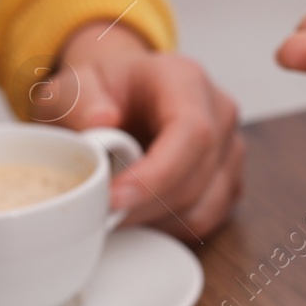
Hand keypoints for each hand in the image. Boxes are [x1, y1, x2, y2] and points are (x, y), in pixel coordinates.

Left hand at [34, 23, 242, 238]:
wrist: (121, 93)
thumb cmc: (105, 88)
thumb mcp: (76, 84)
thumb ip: (82, 100)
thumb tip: (100, 123)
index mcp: (185, 80)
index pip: (191, 132)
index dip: (157, 173)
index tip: (115, 198)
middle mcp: (218, 112)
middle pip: (196, 176)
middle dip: (144, 204)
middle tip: (99, 209)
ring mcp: (229, 148)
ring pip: (203, 205)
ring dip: (155, 218)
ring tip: (117, 208)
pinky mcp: (227, 178)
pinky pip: (206, 218)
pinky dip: (169, 225)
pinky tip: (141, 210)